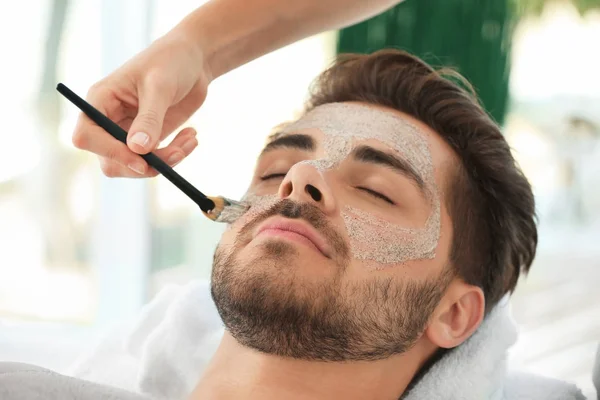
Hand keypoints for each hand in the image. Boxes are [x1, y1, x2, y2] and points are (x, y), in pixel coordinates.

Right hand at [72, 32, 209, 177]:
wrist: (193, 61)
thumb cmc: (171, 62)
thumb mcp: (160, 86)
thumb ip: (149, 118)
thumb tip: (137, 149)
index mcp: (101, 100)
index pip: (86, 136)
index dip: (110, 152)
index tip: (142, 161)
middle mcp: (109, 119)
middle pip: (110, 160)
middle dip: (143, 164)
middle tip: (176, 155)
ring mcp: (128, 132)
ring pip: (135, 166)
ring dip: (165, 162)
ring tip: (190, 140)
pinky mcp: (148, 139)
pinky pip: (155, 161)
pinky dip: (175, 156)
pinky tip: (191, 138)